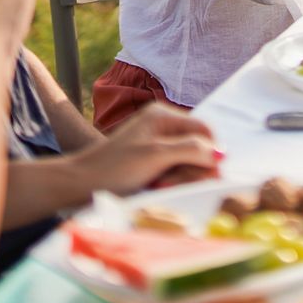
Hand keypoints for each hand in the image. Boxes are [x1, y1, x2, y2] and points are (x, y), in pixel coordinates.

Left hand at [68, 105, 218, 196]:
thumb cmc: (115, 168)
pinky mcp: (153, 161)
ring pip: (187, 163)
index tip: (208, 175)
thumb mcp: (155, 156)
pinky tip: (156, 188)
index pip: (204, 130)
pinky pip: (175, 171)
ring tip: (159, 185)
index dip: (211, 152)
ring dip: (179, 178)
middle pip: (197, 148)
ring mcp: (158, 144)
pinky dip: (171, 182)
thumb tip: (220, 154)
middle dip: (189, 169)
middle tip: (169, 181)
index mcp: (163, 115)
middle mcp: (163, 125)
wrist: (82, 184)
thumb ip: (189, 150)